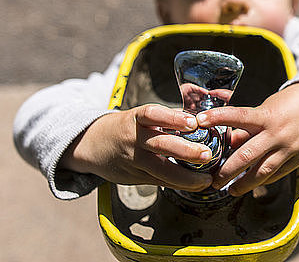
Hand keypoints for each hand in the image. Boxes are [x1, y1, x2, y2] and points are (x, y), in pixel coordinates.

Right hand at [59, 104, 213, 191]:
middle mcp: (134, 139)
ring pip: (160, 169)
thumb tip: (200, 122)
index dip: (173, 118)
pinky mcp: (134, 176)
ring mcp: (134, 160)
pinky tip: (196, 185)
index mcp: (136, 119)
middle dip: (185, 151)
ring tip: (205, 179)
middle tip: (206, 155)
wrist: (91, 146)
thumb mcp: (140, 117)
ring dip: (186, 176)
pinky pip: (159, 181)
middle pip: (160, 144)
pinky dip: (179, 184)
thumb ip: (166, 120)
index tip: (193, 123)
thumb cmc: (125, 128)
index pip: (153, 115)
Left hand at [196, 82, 298, 195]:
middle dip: (227, 171)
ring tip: (231, 190)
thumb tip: (230, 143)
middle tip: (213, 181)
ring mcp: (290, 148)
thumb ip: (250, 127)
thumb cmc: (291, 104)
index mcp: (267, 115)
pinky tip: (252, 186)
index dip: (217, 118)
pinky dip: (264, 180)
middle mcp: (277, 133)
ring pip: (263, 171)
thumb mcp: (268, 108)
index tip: (199, 122)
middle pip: (247, 155)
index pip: (238, 116)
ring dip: (244, 184)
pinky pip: (278, 174)